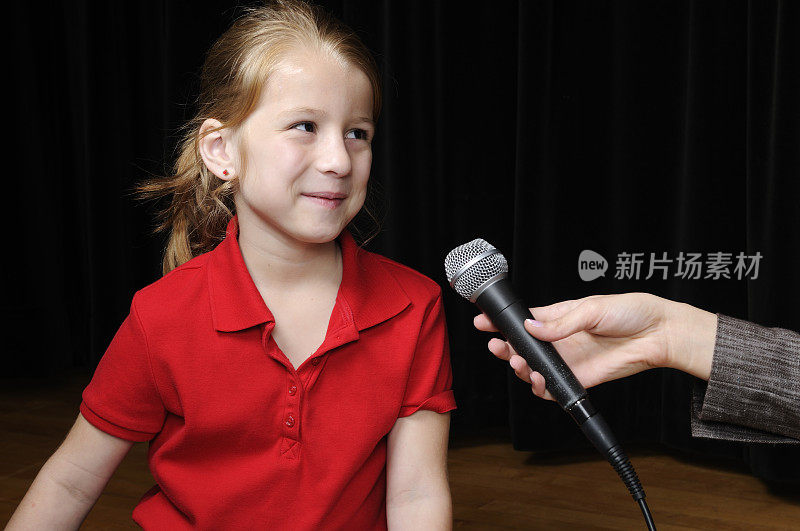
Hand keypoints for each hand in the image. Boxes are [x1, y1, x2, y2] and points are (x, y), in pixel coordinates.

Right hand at [473, 293, 716, 399]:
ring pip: (533, 370)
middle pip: (522, 347)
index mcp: (559, 316)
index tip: (484, 322)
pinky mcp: (579, 379)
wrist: (659, 334)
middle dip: (504, 348)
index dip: (502, 322)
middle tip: (498, 348)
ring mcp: (568, 360)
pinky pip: (553, 389)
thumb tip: (531, 327)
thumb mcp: (592, 308)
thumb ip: (560, 322)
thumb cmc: (631, 312)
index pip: (524, 320)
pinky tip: (539, 382)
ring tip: (520, 364)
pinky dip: (541, 389)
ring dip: (521, 369)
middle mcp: (559, 339)